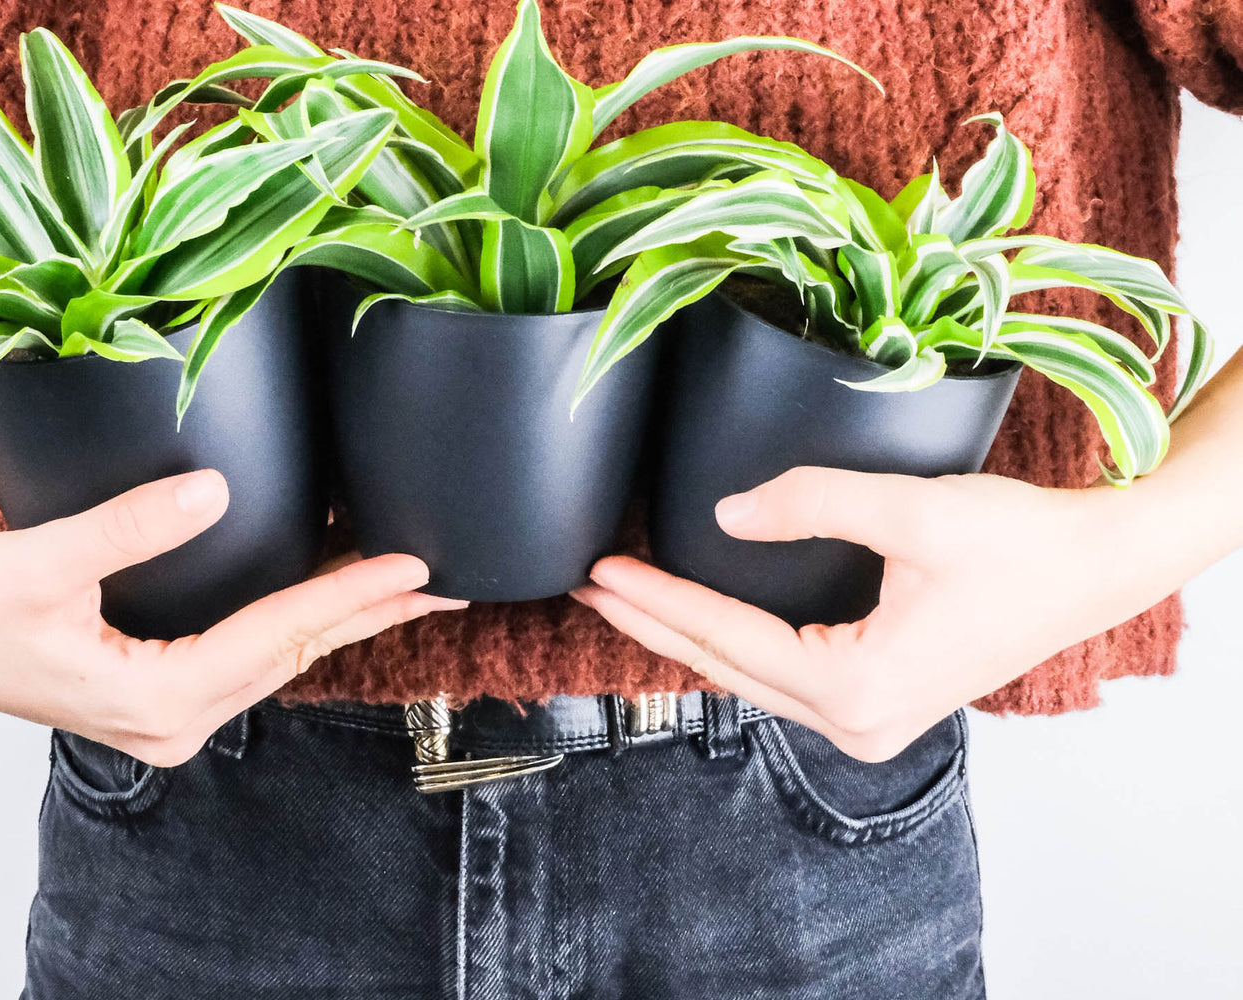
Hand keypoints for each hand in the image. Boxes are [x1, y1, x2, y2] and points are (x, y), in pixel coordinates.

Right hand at [0, 470, 464, 765]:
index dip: (351, 595)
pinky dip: (297, 620)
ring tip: (408, 583)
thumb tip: (214, 488)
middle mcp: (177, 721)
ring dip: (341, 617)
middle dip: (372, 614)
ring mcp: (172, 714)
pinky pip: (252, 654)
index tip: (415, 566)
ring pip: (280, 657)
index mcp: (156, 700)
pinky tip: (329, 591)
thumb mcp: (41, 563)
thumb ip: (128, 526)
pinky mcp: (164, 692)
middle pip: (296, 654)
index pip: (279, 637)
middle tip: (448, 581)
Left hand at [574, 466, 1192, 761]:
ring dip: (688, 635)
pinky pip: (783, 677)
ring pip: (750, 677)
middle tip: (589, 586)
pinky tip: (700, 619)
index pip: (727, 637)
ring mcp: (870, 722)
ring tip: (627, 598)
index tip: (600, 571)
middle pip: (726, 667)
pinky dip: (735, 645)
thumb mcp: (910, 510)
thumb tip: (728, 514)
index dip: (657, 599)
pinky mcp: (881, 702)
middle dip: (654, 623)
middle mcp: (857, 723)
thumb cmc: (1020, 543)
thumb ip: (812, 503)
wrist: (1098, 567)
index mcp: (858, 688)